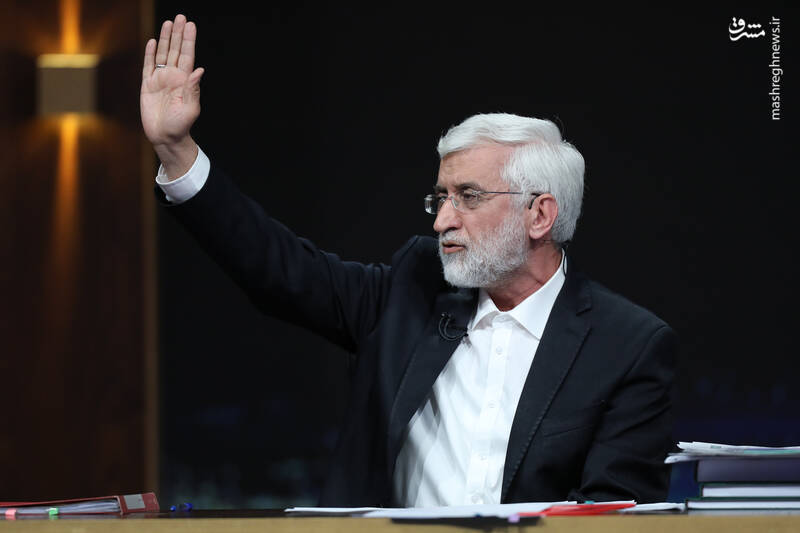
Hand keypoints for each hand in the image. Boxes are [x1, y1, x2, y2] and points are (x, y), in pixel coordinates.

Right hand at [141, 14, 203, 176]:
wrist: (165, 137)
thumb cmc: (181, 125)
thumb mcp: (190, 108)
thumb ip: (193, 88)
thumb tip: (199, 69)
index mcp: (185, 81)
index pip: (187, 55)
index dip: (188, 40)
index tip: (190, 24)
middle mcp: (173, 77)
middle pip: (176, 50)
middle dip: (178, 33)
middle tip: (180, 17)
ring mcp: (160, 80)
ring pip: (163, 54)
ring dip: (166, 38)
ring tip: (168, 22)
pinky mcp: (148, 85)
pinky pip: (148, 66)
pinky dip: (150, 53)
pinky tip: (153, 41)